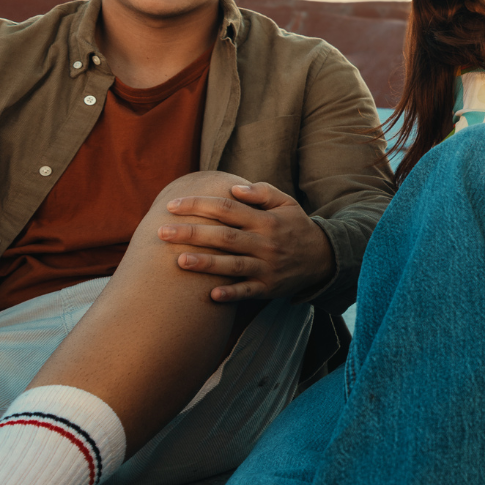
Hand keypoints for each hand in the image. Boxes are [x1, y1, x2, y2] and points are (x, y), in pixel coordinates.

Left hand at [159, 183, 334, 303]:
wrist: (323, 258)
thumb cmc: (295, 227)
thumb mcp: (287, 203)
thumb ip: (262, 192)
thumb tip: (234, 189)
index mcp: (266, 220)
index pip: (227, 209)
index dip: (199, 205)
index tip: (173, 205)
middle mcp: (265, 243)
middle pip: (224, 237)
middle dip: (192, 234)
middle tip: (162, 231)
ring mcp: (267, 266)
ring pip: (232, 264)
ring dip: (206, 263)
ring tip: (179, 261)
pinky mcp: (268, 287)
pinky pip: (248, 291)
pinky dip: (231, 293)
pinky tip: (211, 294)